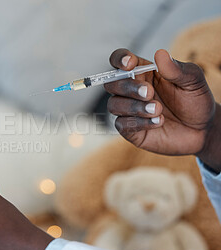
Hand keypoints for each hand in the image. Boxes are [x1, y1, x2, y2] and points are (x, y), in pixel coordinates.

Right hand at [105, 49, 220, 171]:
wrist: (202, 130)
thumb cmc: (195, 101)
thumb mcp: (193, 81)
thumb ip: (176, 69)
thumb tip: (160, 54)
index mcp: (142, 72)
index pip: (119, 60)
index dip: (119, 60)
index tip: (130, 64)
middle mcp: (130, 90)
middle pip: (111, 83)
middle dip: (128, 87)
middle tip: (149, 92)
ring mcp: (128, 110)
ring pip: (114, 104)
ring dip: (135, 107)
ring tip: (158, 110)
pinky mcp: (129, 129)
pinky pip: (121, 124)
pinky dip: (139, 123)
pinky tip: (158, 122)